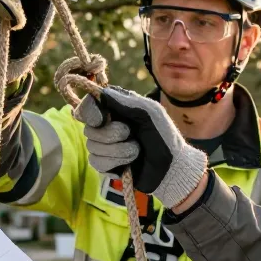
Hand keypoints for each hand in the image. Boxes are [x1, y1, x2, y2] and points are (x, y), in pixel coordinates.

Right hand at [73, 86, 207, 207]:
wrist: (171, 168)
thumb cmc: (165, 137)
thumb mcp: (151, 113)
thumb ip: (128, 101)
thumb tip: (103, 92)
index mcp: (117, 110)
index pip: (90, 105)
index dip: (89, 111)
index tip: (100, 118)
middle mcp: (107, 126)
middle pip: (89, 128)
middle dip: (111, 133)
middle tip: (131, 134)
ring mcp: (105, 147)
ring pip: (92, 146)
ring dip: (118, 150)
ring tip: (136, 151)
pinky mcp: (106, 165)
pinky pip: (96, 162)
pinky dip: (115, 162)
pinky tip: (130, 163)